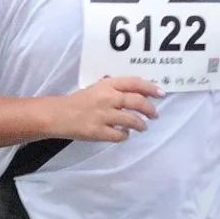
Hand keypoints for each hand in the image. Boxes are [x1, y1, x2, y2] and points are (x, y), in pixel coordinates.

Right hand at [46, 76, 162, 142]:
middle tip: (154, 114)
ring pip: (131, 120)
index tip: (161, 94)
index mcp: (107, 85)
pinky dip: (125, 135)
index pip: (134, 83)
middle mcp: (107, 98)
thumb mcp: (97, 88)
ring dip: (141, 124)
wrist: (59, 115)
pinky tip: (124, 134)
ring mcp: (103, 115)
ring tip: (143, 127)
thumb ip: (115, 89)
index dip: (150, 88)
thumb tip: (139, 94)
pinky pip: (120, 135)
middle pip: (137, 101)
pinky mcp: (98, 131)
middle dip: (150, 109)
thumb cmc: (80, 101)